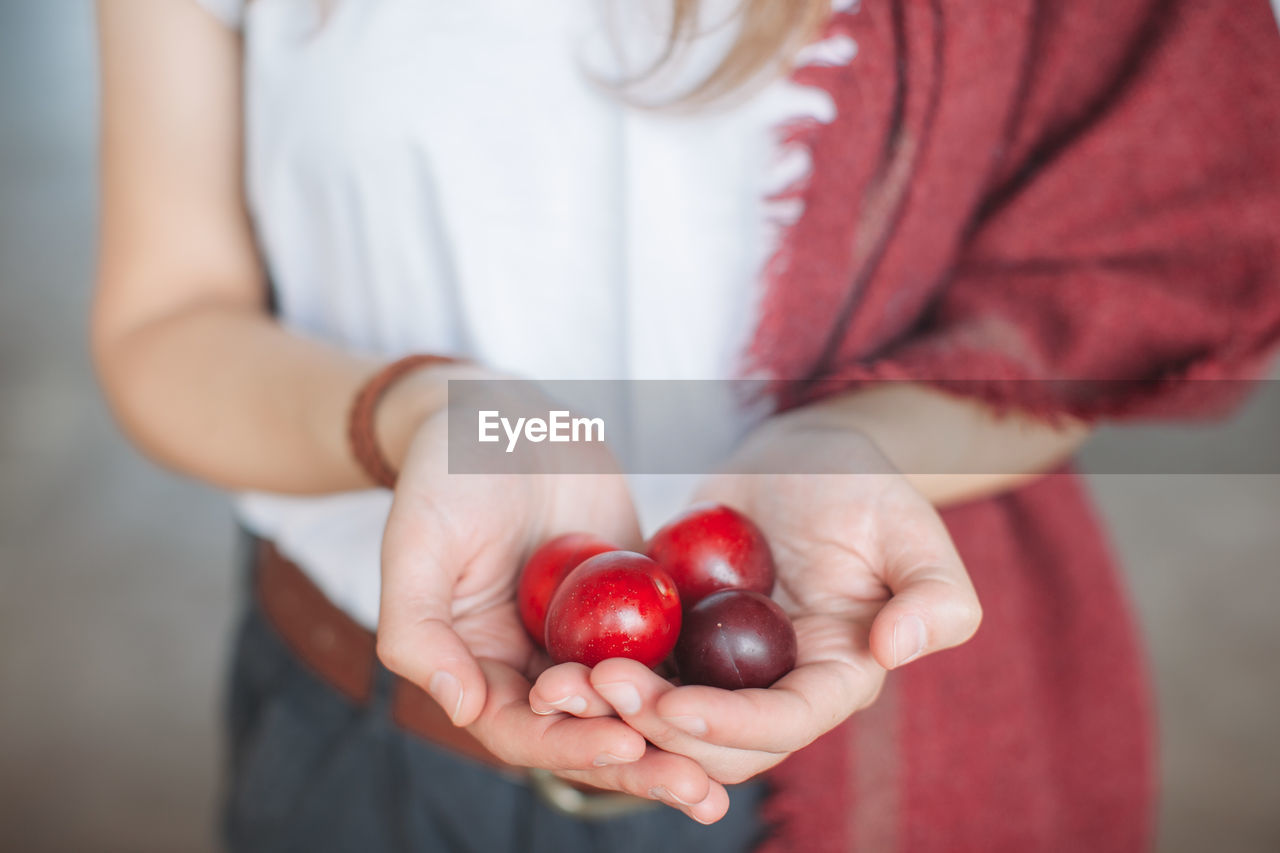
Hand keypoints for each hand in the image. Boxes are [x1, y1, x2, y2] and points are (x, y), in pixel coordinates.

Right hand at [376, 398, 730, 821]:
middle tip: (697, 791)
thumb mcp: (415, 544)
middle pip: (589, 735)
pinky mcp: (635, 610)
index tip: (625, 744)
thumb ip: (419, 631)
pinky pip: (670, 652)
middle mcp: (537, 668)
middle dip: (641, 767)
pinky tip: (750, 703)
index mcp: (480, 669)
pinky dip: (702, 684)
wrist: (503, 418)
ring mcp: (590, 642)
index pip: (524, 730)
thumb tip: (462, 710)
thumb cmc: (446, 476)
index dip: (571, 745)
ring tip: (726, 777)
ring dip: (679, 744)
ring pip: (638, 708)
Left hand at [530, 408, 981, 784]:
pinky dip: (597, 679)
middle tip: (601, 684)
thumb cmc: (862, 486)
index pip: (786, 722)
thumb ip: (935, 596)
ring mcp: (722, 672)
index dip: (732, 727)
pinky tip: (556, 661)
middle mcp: (775, 689)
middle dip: (657, 727)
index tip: (676, 707)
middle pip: (716, 742)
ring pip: (666, 720)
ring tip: (565, 681)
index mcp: (835, 678)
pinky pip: (636, 673)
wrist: (798, 459)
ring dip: (616, 714)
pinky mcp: (677, 645)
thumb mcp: (911, 529)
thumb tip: (898, 650)